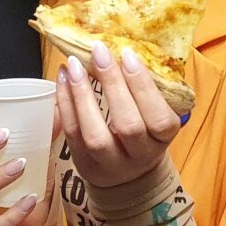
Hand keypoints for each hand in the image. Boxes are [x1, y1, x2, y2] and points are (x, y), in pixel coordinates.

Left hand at [56, 42, 180, 188]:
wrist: (128, 178)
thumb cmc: (143, 133)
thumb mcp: (155, 116)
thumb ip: (146, 90)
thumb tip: (124, 47)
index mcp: (163, 140)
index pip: (158, 118)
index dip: (143, 87)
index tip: (128, 54)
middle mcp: (139, 155)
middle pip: (128, 125)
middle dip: (113, 85)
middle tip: (99, 51)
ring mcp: (110, 164)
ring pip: (96, 135)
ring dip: (83, 95)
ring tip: (74, 64)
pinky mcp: (84, 163)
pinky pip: (72, 133)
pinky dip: (65, 103)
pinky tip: (63, 78)